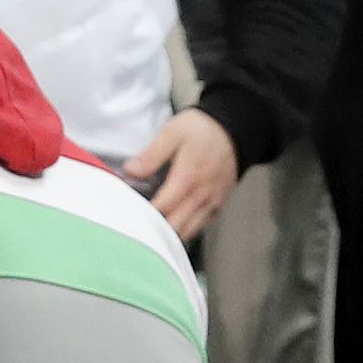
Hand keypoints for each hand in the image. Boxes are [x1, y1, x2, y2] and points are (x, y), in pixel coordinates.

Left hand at [124, 108, 240, 239]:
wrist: (235, 130)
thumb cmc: (202, 130)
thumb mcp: (172, 133)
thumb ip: (151, 154)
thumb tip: (131, 170)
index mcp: (187, 178)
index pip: (161, 208)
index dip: (142, 214)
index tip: (128, 212)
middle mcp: (201, 195)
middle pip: (174, 227)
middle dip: (154, 228)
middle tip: (137, 222)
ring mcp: (212, 203)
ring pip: (188, 232)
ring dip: (170, 232)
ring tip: (153, 225)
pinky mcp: (218, 205)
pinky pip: (200, 227)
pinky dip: (185, 229)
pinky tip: (174, 222)